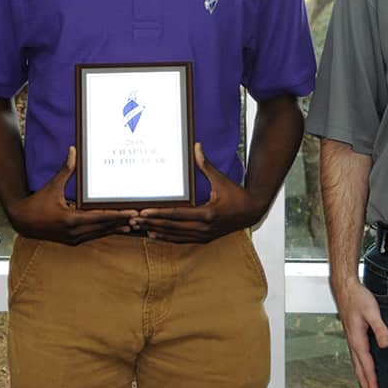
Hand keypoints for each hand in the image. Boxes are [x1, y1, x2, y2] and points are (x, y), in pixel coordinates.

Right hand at [7, 147, 136, 244]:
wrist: (21, 221)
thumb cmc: (37, 203)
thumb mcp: (52, 186)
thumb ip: (66, 170)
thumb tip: (73, 151)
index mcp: (71, 219)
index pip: (100, 218)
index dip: (118, 215)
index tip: (132, 213)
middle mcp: (74, 232)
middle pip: (104, 227)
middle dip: (121, 222)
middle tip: (138, 218)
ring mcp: (73, 238)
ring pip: (99, 234)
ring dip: (115, 229)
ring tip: (131, 225)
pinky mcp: (72, 240)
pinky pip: (92, 236)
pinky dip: (104, 231)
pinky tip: (114, 228)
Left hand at [131, 143, 268, 243]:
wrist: (252, 212)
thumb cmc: (237, 195)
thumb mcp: (221, 180)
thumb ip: (206, 166)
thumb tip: (197, 147)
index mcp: (207, 213)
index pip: (177, 215)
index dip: (159, 214)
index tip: (144, 212)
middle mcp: (204, 228)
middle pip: (172, 227)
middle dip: (152, 223)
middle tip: (134, 220)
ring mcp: (204, 235)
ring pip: (175, 236)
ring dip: (157, 231)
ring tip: (140, 227)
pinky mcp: (204, 238)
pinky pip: (182, 240)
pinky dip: (168, 238)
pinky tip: (155, 235)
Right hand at [331, 279, 387, 387]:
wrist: (345, 288)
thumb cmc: (357, 298)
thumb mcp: (372, 311)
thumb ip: (380, 328)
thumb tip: (385, 344)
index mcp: (357, 339)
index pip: (366, 365)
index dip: (371, 381)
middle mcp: (353, 342)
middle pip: (359, 369)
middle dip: (365, 386)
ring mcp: (352, 340)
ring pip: (357, 364)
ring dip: (362, 379)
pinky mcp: (354, 336)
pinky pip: (357, 357)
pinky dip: (361, 368)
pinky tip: (365, 369)